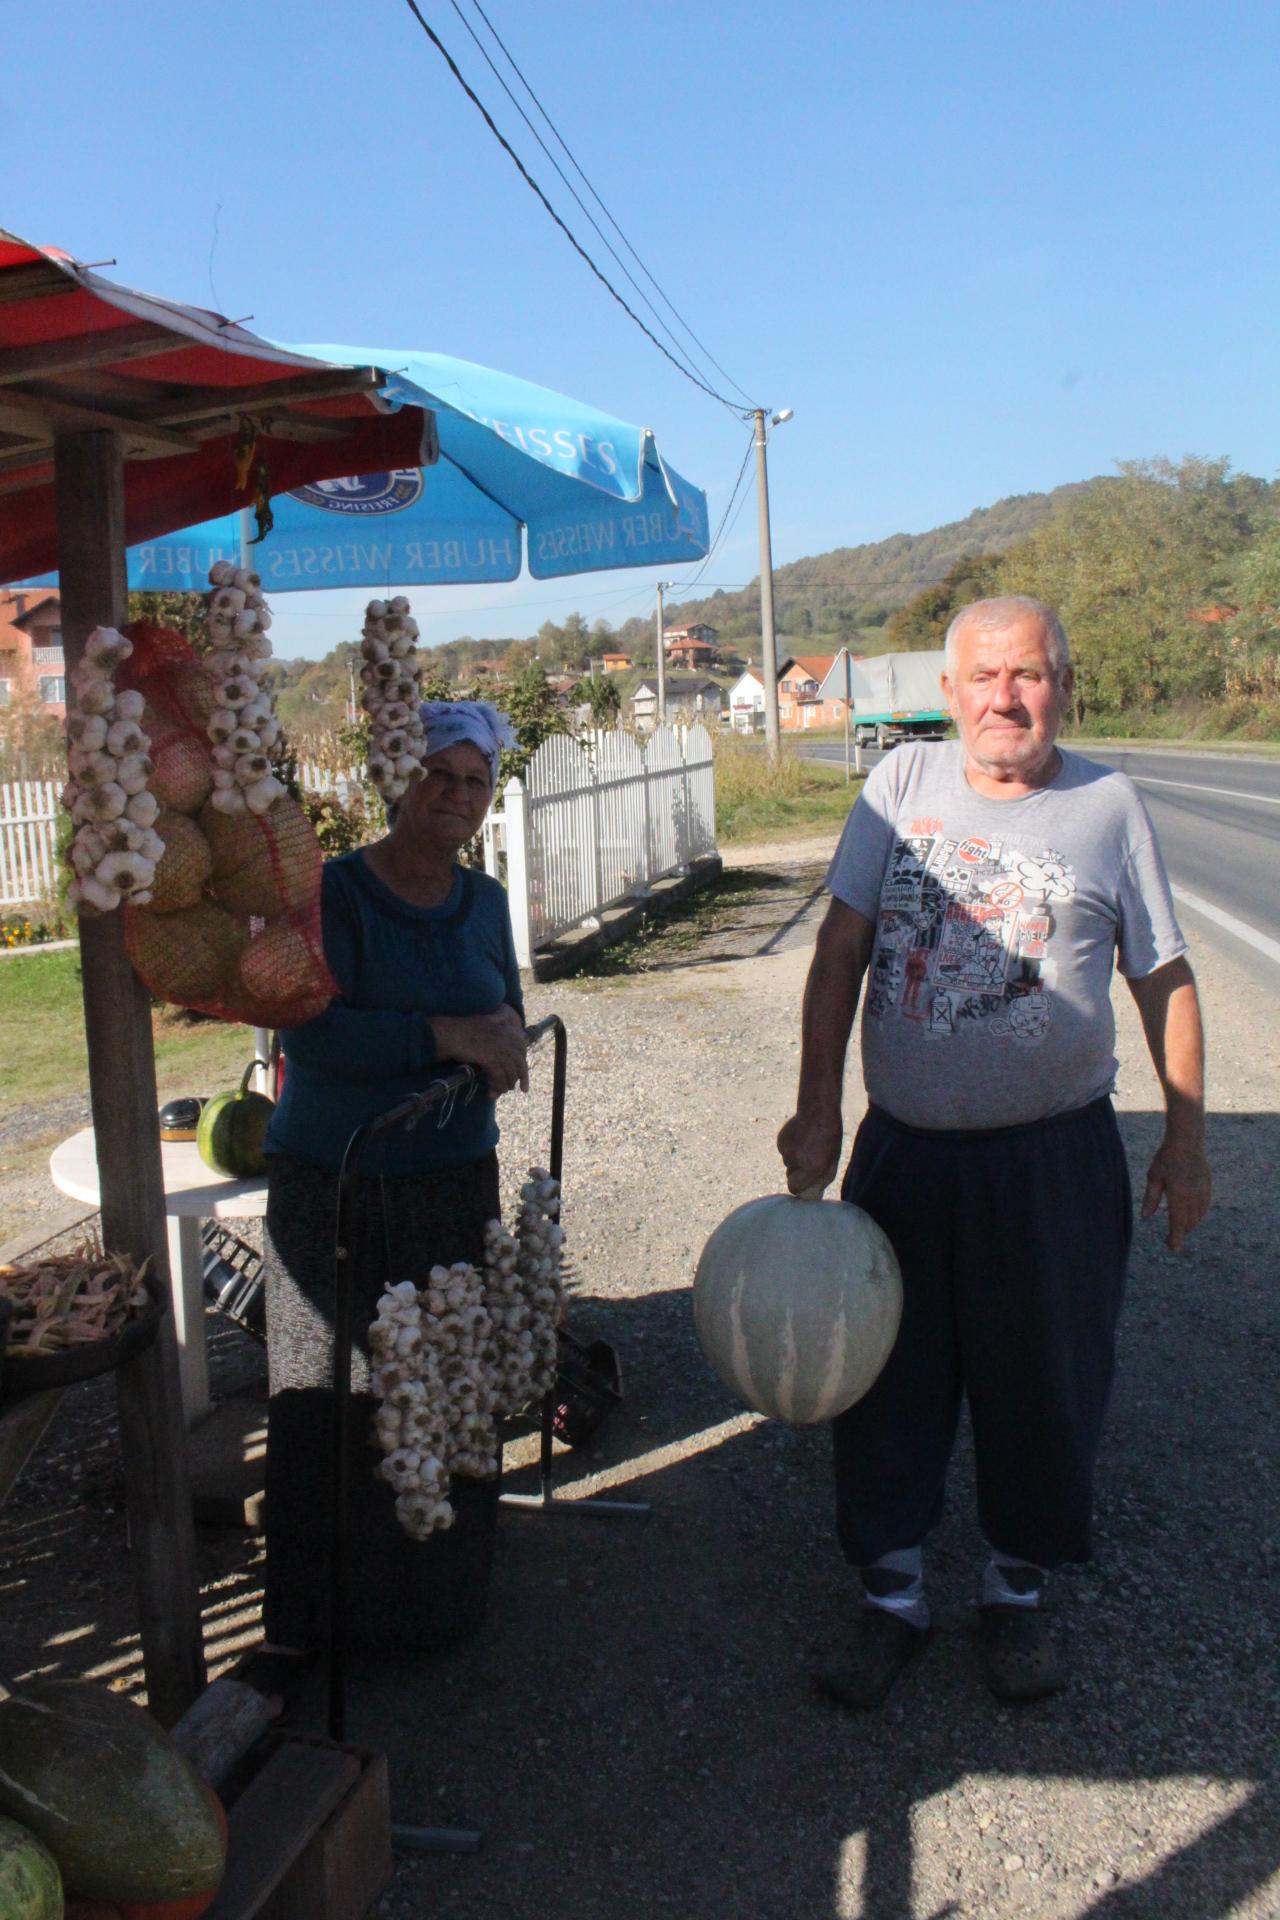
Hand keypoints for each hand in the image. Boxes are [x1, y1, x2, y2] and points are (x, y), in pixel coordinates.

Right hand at [431, 1006, 528, 1098]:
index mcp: (507, 1027)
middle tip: (521, 1089)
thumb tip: (510, 1047)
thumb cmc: (462, 1029)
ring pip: (510, 1071)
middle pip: (519, 1061)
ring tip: (503, 1091)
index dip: (524, 1063)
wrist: (448, 1033)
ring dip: (507, 1084)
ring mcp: (499, 1048)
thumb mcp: (486, 1024)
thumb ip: (501, 1032)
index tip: (524, 1073)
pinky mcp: (490, 1058)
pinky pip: (499, 1076)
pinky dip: (497, 1086)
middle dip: (521, 1077)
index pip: (522, 1049)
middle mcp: (507, 1037)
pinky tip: (493, 1092)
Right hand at [777, 1107, 841, 1197]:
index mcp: (812, 1167)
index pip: (794, 1188)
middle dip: (797, 1172)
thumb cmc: (830, 1136)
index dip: (798, 1187)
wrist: (818, 1110)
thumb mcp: (832, 1158)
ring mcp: (786, 1150)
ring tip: (807, 1144)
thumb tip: (814, 1191)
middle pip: (790, 1176)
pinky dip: (791, 1147)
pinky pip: (784, 1151)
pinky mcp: (780, 1141)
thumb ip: (823, 1177)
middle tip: (808, 1160)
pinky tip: (800, 1137)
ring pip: (788, 1162)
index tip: (802, 1184)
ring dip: (795, 1158)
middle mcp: (796, 1160)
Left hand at [1141, 1133, 1210, 1251]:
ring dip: (1189, 1225)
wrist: (1187, 1141)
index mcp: (1178, 1195)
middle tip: (1171, 1239)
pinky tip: (1189, 1215)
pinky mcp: (1208, 1187)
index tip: (1172, 1248)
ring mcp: (1203, 1192)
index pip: (1178, 1224)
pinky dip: (1197, 1215)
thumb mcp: (1154, 1177)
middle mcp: (1193, 1196)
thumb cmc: (1166, 1158)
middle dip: (1180, 1233)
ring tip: (1178, 1228)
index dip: (1176, 1238)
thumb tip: (1145, 1217)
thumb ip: (1151, 1198)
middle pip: (1189, 1223)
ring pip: (1198, 1217)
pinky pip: (1204, 1208)